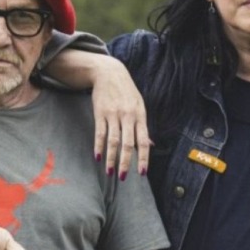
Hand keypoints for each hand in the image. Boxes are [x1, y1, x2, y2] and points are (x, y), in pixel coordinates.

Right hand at [89, 57, 150, 179]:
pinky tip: (98, 157)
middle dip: (125, 162)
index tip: (141, 172)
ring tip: (109, 172)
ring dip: (111, 158)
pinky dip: (99, 146)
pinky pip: (100, 133)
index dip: (143, 158)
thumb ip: (143, 127)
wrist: (109, 72)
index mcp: (140, 116)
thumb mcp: (139, 106)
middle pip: (128, 143)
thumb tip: (151, 145)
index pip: (143, 141)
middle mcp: (128, 116)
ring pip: (113, 141)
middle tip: (123, 177)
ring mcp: (113, 114)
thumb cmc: (127, 92)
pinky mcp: (100, 112)